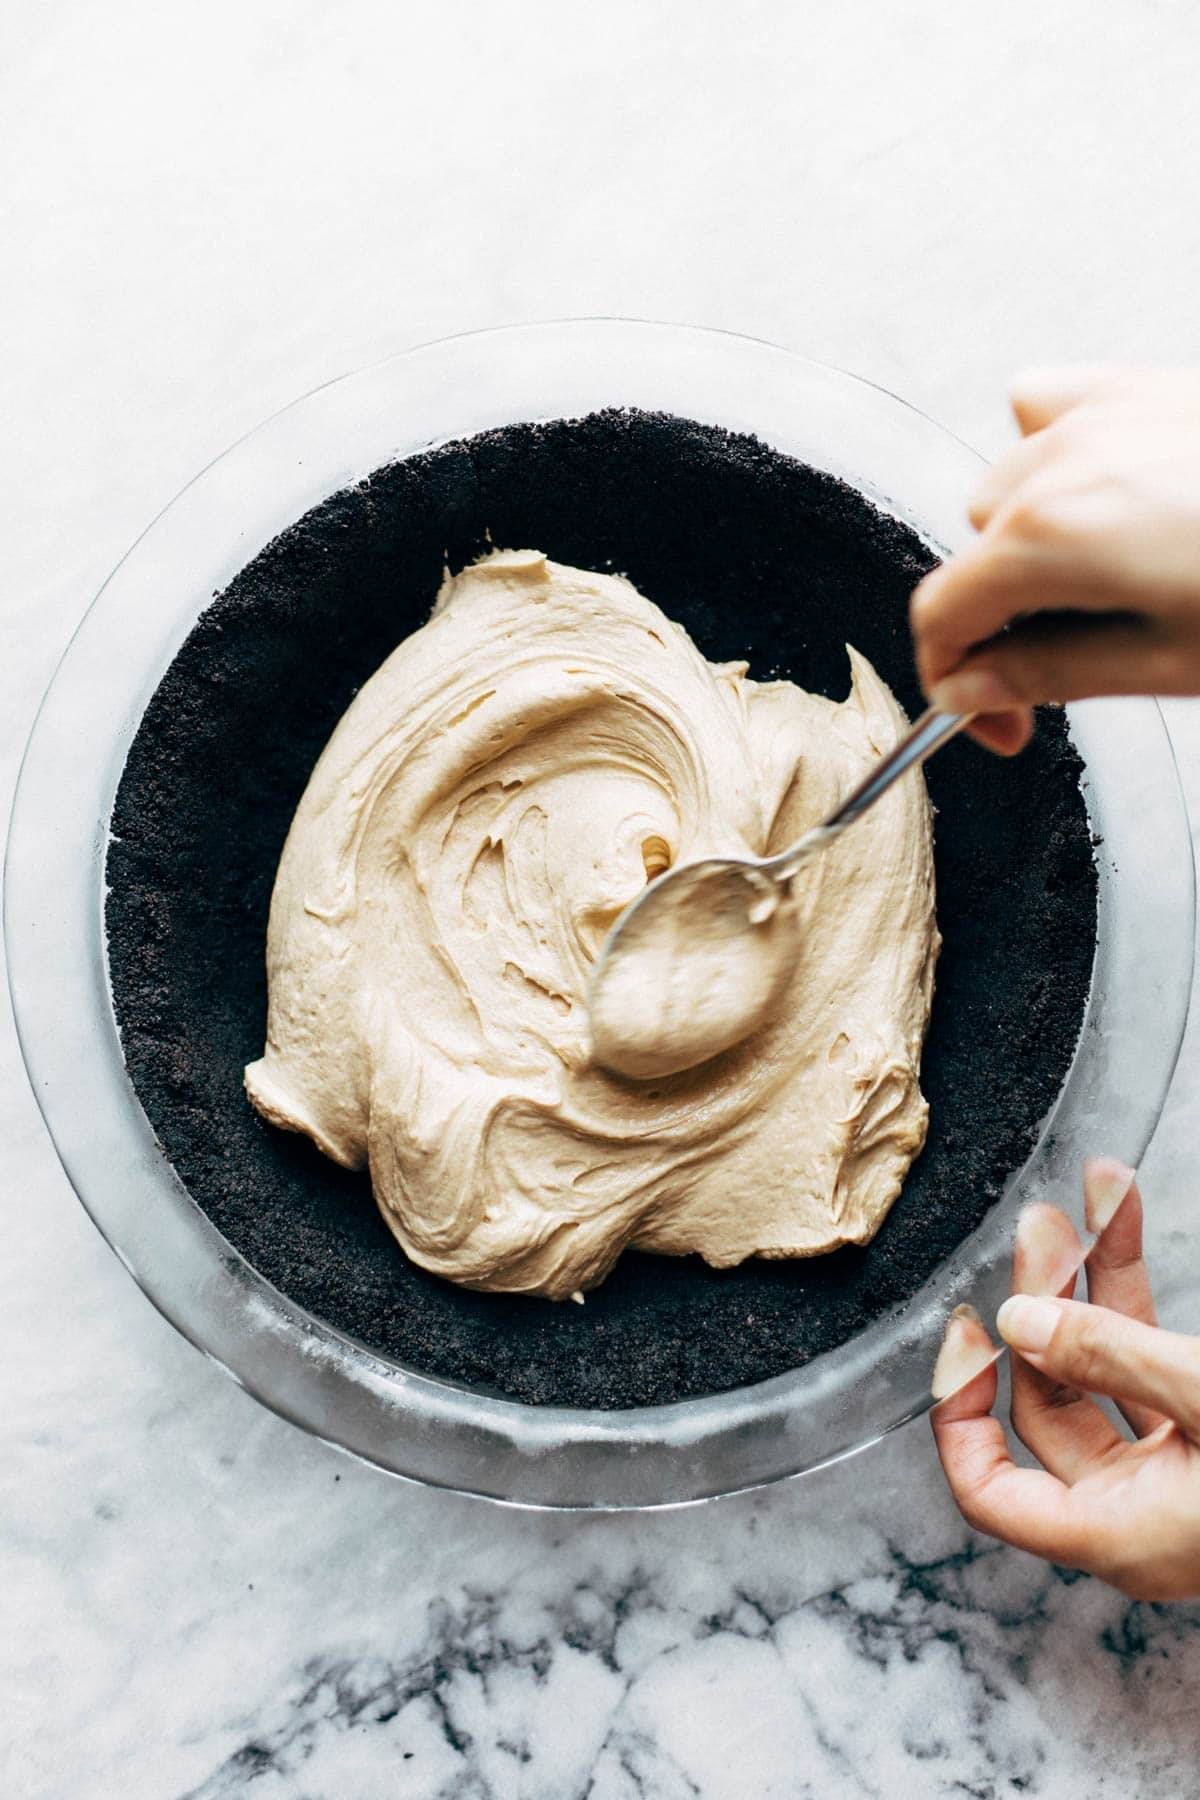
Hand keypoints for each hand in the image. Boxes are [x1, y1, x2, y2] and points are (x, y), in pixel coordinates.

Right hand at [910, 368, 1199, 752]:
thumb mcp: (1167, 662)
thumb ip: (1052, 674)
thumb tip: (975, 690)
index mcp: (1051, 537)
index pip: (942, 616)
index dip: (954, 682)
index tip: (995, 719)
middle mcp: (1060, 461)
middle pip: (975, 553)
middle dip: (1004, 616)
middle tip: (1067, 666)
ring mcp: (1102, 413)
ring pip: (1007, 486)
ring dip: (1028, 544)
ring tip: (1101, 591)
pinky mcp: (1143, 387)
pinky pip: (1049, 409)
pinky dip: (1054, 456)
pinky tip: (1100, 499)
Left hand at [932, 1162, 1199, 1599]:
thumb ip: (1113, 1359)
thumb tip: (1017, 1322)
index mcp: (1120, 1532)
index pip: (990, 1492)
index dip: (958, 1412)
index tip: (963, 1331)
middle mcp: (1137, 1507)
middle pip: (1046, 1404)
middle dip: (1038, 1302)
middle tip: (1038, 1227)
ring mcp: (1175, 1469)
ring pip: (1100, 1367)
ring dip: (1090, 1278)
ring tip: (1086, 1195)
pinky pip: (1151, 1358)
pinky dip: (1135, 1290)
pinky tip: (1123, 1213)